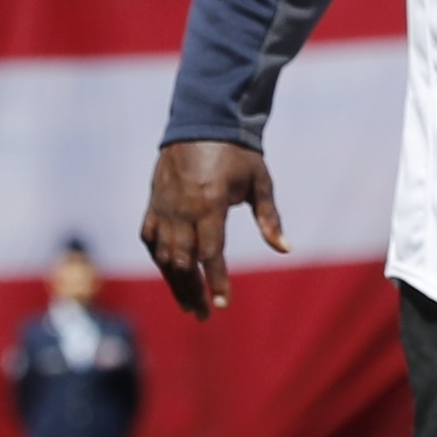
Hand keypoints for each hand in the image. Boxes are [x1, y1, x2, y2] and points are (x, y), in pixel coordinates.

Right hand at [141, 142, 286, 319]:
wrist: (202, 122)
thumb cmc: (237, 153)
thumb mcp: (259, 182)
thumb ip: (270, 218)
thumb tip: (285, 249)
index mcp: (209, 205)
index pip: (210, 254)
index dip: (216, 282)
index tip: (223, 304)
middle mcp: (182, 209)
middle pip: (182, 262)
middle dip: (193, 292)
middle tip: (205, 314)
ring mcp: (164, 207)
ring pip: (163, 256)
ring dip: (176, 283)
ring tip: (190, 305)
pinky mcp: (154, 203)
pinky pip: (150, 239)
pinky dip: (159, 259)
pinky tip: (171, 274)